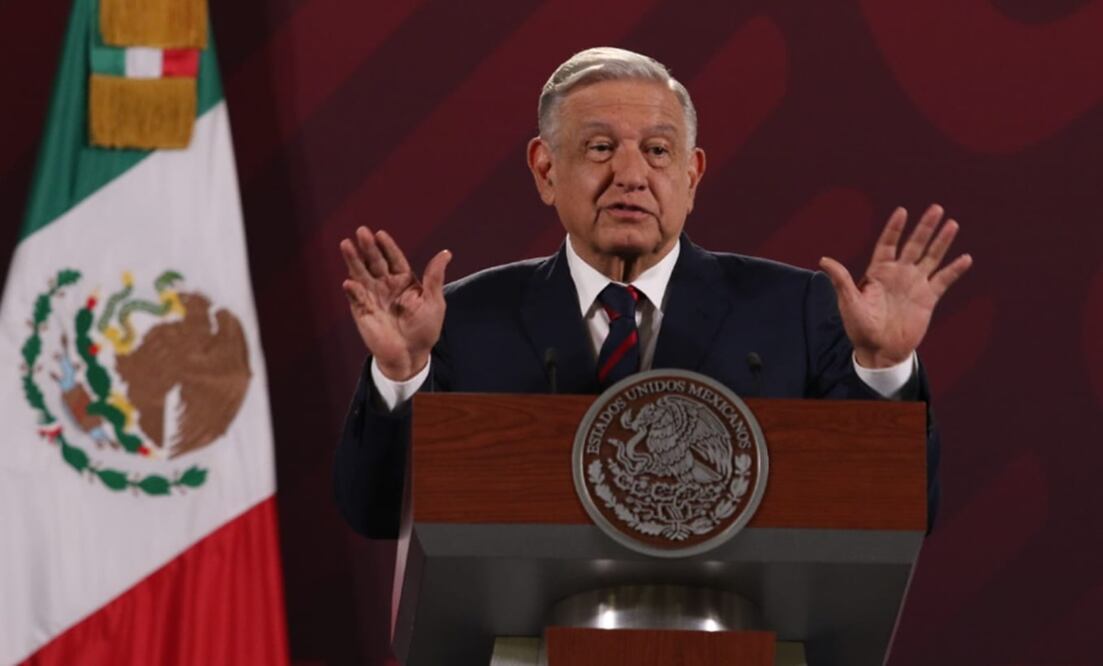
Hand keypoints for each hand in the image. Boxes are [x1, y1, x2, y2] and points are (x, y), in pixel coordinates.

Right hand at [339, 227, 450, 379]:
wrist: (411, 355)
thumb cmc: (425, 329)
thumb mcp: (434, 302)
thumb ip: (434, 277)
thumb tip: (446, 253)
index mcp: (404, 280)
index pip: (394, 258)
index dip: (387, 246)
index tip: (380, 234)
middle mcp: (386, 285)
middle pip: (375, 262)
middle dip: (368, 247)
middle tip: (362, 231)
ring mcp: (372, 297)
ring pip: (361, 274)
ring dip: (353, 260)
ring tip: (346, 244)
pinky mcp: (362, 311)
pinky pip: (356, 298)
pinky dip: (353, 290)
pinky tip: (350, 282)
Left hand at [819, 204, 972, 367]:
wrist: (879, 350)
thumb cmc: (860, 327)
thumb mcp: (849, 303)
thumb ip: (841, 280)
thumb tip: (824, 260)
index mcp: (878, 272)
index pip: (888, 243)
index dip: (894, 228)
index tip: (902, 211)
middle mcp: (899, 274)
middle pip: (914, 244)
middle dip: (925, 227)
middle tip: (936, 208)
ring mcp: (915, 284)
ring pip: (931, 257)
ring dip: (941, 241)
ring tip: (952, 224)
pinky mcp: (928, 298)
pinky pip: (944, 280)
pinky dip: (954, 270)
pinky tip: (965, 258)